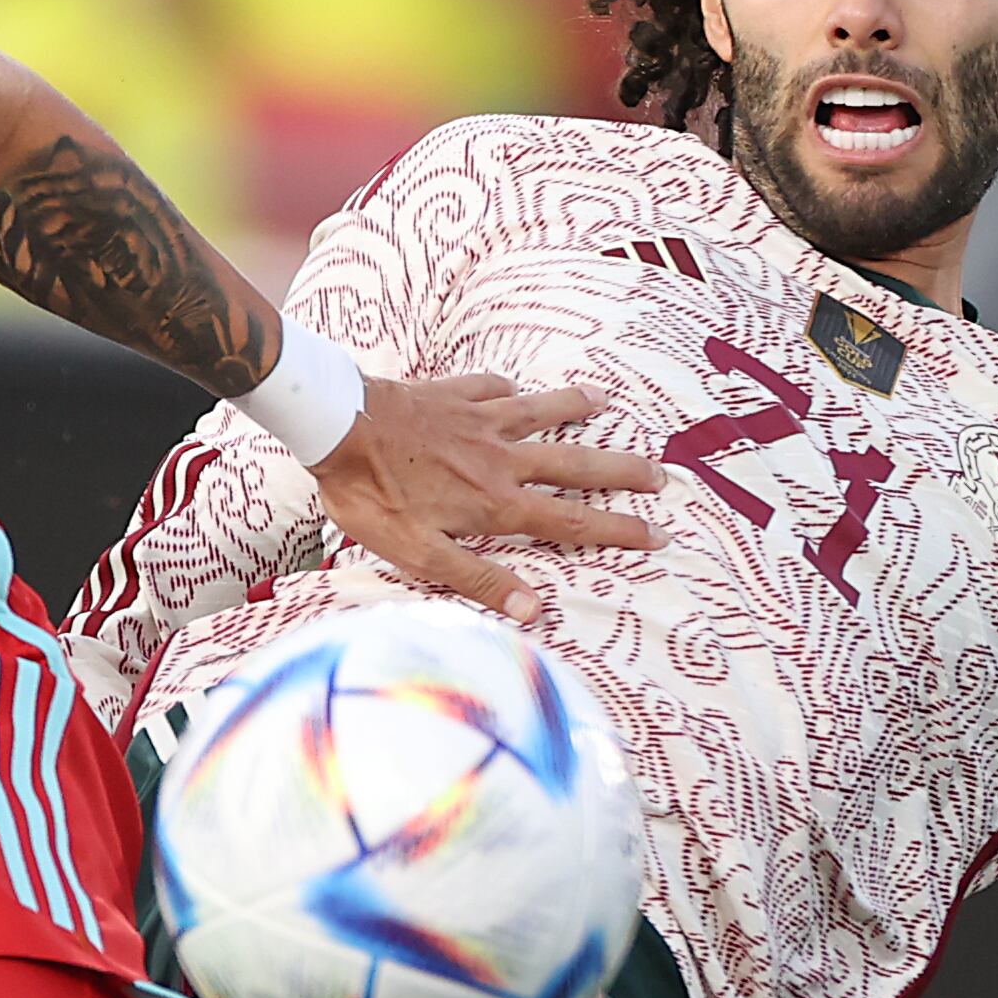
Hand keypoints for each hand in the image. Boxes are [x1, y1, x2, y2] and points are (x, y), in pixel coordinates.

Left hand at [311, 372, 662, 624]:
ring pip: (541, 413)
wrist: (338, 424)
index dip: (618, 528)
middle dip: (620, 471)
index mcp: (496, 501)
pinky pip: (490, 389)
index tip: (659, 533)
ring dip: (575, 409)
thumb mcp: (419, 554)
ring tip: (605, 402)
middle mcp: (499, 458)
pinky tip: (514, 389)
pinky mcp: (451, 395)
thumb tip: (534, 608)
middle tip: (660, 474)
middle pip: (573, 463)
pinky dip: (508, 390)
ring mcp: (477, 420)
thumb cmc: (372, 495)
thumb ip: (478, 578)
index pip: (571, 520)